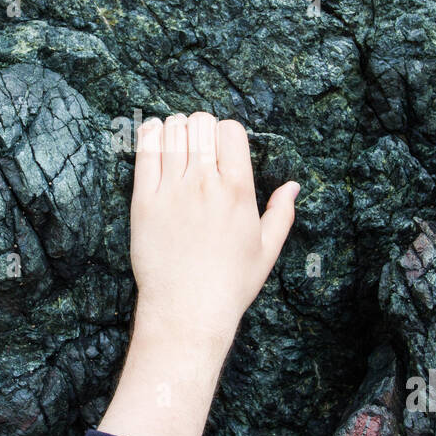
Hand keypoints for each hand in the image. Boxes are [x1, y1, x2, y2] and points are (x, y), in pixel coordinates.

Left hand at [98, 112, 298, 435]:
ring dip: (176, 129)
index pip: (231, 130)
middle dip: (201, 127)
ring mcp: (172, 192)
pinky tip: (154, 138)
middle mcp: (205, 185)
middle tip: (198, 145)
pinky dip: (149, 136)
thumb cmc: (229, 285)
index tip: (222, 147)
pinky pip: (144, 152)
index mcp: (238, 191)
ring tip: (177, 143)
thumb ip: (281, 213)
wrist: (186, 312)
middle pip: (201, 123)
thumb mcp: (267, 250)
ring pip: (172, 131)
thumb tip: (292, 187)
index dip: (227, 132)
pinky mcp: (143, 202)